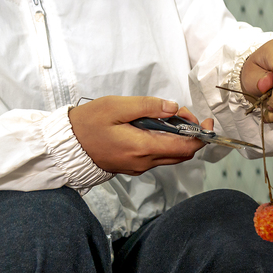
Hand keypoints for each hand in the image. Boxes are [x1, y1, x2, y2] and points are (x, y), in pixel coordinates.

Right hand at [70, 96, 211, 174]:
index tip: (204, 120)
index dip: (200, 134)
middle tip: (182, 113)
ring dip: (178, 138)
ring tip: (169, 117)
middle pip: (183, 154)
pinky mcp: (134, 166)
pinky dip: (165, 142)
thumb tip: (172, 107)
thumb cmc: (89, 123)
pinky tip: (156, 127)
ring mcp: (140, 166)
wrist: (68, 144)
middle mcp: (145, 162)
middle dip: (191, 134)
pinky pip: (158, 156)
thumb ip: (147, 106)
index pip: (185, 147)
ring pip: (171, 156)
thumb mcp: (117, 106)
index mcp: (143, 147)